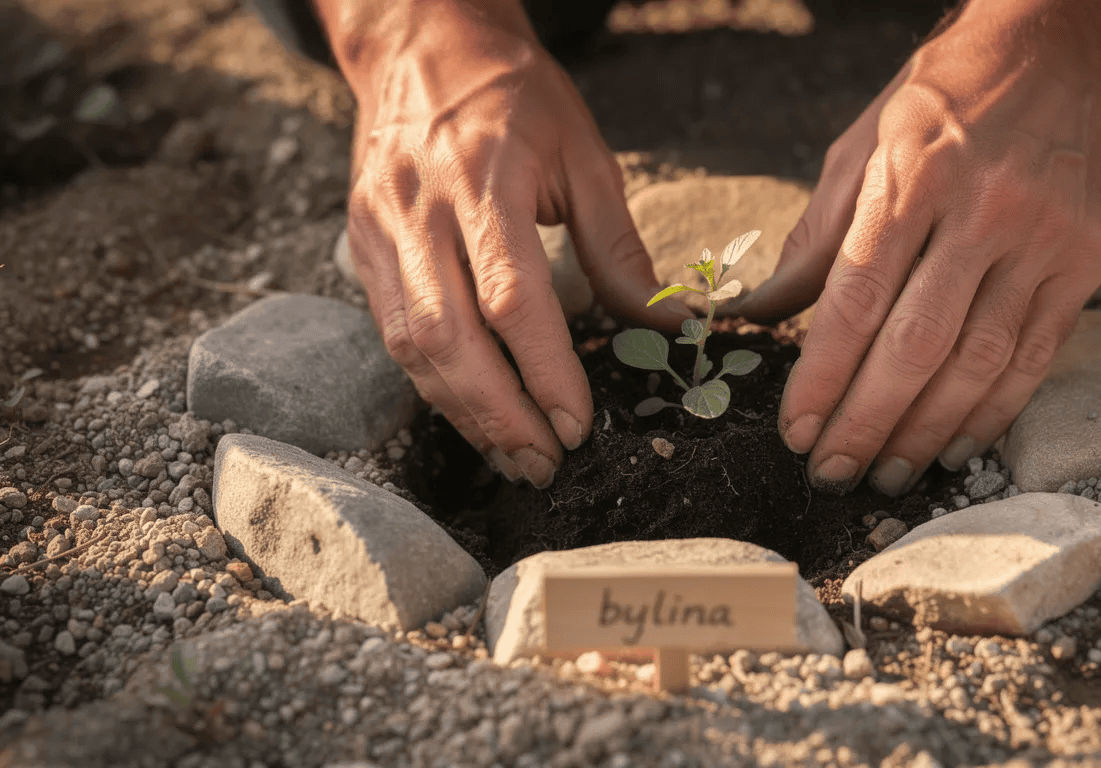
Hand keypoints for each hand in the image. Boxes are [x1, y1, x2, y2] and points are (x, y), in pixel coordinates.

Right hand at [313, 0, 689, 487]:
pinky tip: (473, 413)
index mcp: (482, 180)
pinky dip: (433, 383)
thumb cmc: (514, 95)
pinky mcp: (361, 245)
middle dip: (499, 414)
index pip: (511, 298)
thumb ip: (617, 245)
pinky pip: (391, 331)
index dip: (544, 371)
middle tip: (545, 463)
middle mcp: (418, 210)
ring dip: (462, 412)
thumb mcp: (585, 154)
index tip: (578, 423)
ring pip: (409, 345)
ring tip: (513, 455)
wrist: (422, 44)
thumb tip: (663, 324)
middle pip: (448, 337)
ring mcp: (379, 230)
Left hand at [732, 0, 1100, 494]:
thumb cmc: (946, 95)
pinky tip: (956, 448)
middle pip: (916, 345)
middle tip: (831, 474)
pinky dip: (994, 413)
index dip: (823, 376)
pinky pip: (1035, 357)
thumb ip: (815, 235)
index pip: (858, 300)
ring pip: (978, 362)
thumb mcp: (863, 143)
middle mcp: (981, 212)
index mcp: (913, 176)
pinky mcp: (1085, 262)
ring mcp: (1041, 240)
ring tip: (886, 475)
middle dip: (866, 423)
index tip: (796, 430)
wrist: (1067, 45)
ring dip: (926, 433)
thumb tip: (761, 312)